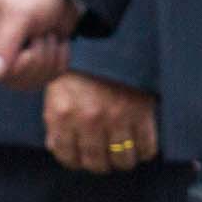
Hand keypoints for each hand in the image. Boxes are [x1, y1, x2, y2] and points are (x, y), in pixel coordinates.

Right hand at [0, 0, 80, 89]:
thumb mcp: (20, 14)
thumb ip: (5, 45)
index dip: (16, 66)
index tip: (29, 48)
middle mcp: (1, 50)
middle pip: (16, 79)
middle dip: (38, 57)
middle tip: (42, 34)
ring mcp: (20, 59)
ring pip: (36, 80)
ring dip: (51, 56)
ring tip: (49, 33)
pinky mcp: (40, 63)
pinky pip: (52, 76)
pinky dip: (61, 57)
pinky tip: (58, 41)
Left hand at [43, 72, 158, 172]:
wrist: (109, 37)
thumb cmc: (79, 62)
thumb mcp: (56, 86)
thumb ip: (54, 118)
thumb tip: (55, 147)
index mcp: (61, 113)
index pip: (67, 156)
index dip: (75, 160)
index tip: (82, 156)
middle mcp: (87, 120)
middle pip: (96, 163)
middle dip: (100, 162)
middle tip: (104, 153)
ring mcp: (116, 118)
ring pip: (122, 160)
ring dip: (122, 158)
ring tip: (122, 149)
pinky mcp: (141, 113)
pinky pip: (147, 147)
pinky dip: (144, 149)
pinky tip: (139, 141)